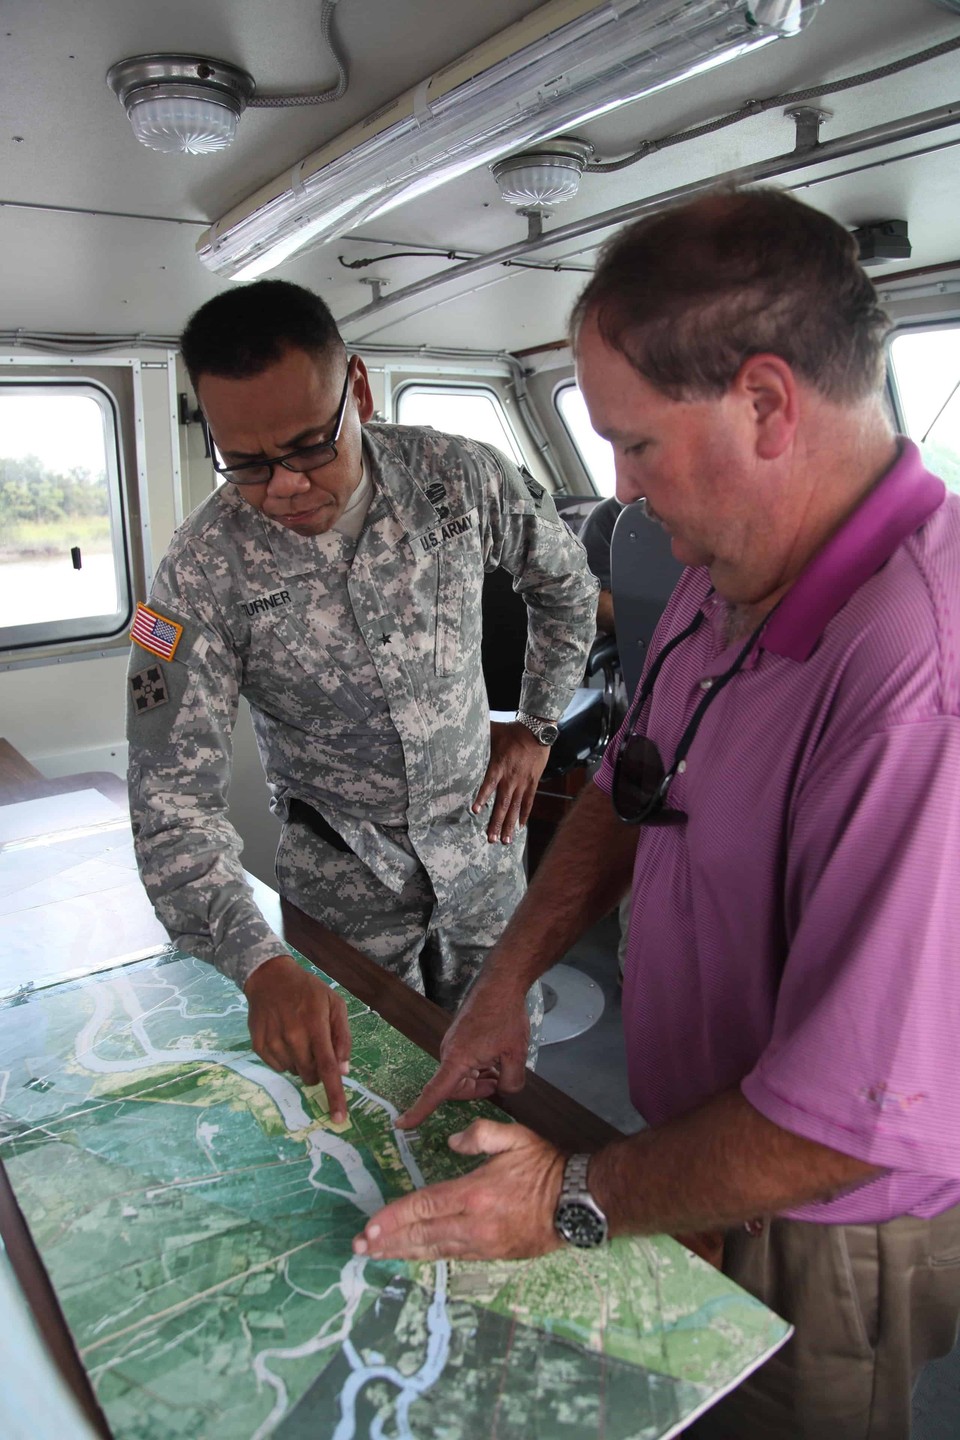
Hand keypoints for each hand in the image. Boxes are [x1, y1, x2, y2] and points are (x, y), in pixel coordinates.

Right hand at [244, 954, 351, 1121]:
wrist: (269, 978)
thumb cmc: (308, 992)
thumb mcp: (335, 1005)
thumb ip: (343, 1037)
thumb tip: (344, 1070)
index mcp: (315, 1024)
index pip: (327, 1067)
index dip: (334, 1095)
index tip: (339, 1118)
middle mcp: (293, 1035)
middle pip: (311, 1075)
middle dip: (318, 1070)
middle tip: (316, 1047)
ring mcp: (273, 1041)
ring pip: (294, 1072)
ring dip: (301, 1062)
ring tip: (297, 1036)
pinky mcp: (258, 1046)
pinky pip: (278, 1067)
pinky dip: (285, 1059)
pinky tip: (283, 1038)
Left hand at [353, 1119, 565, 1260]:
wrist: (578, 1203)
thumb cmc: (545, 1166)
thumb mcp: (514, 1138)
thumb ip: (480, 1135)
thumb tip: (452, 1142)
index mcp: (474, 1194)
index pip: (423, 1207)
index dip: (393, 1218)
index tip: (369, 1227)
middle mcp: (473, 1225)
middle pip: (422, 1235)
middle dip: (387, 1242)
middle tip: (359, 1248)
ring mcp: (483, 1244)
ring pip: (434, 1251)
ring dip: (404, 1253)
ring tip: (378, 1257)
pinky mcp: (493, 1255)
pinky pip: (453, 1257)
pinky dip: (430, 1257)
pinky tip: (416, 1256)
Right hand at [397, 973, 529, 1128]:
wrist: (501, 984)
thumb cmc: (506, 1017)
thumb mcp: (516, 1054)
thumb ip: (511, 1082)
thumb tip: (504, 1091)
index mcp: (457, 1059)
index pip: (434, 1092)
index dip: (418, 1111)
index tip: (402, 1124)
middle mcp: (448, 1052)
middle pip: (454, 1087)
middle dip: (475, 1090)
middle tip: (499, 1082)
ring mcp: (452, 1043)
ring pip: (460, 1074)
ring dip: (478, 1077)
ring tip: (500, 1066)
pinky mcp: (458, 1036)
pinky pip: (463, 1061)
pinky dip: (477, 1066)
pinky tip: (495, 1058)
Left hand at [473, 720, 549, 843]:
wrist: (537, 731)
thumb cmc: (512, 731)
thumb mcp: (493, 732)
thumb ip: (478, 737)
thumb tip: (460, 731)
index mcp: (499, 765)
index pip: (489, 784)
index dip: (482, 797)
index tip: (475, 811)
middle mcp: (511, 778)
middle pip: (503, 804)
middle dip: (496, 822)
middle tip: (490, 839)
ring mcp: (523, 782)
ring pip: (516, 808)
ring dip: (510, 825)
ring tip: (505, 840)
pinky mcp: (533, 783)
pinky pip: (529, 802)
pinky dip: (525, 815)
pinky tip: (520, 827)